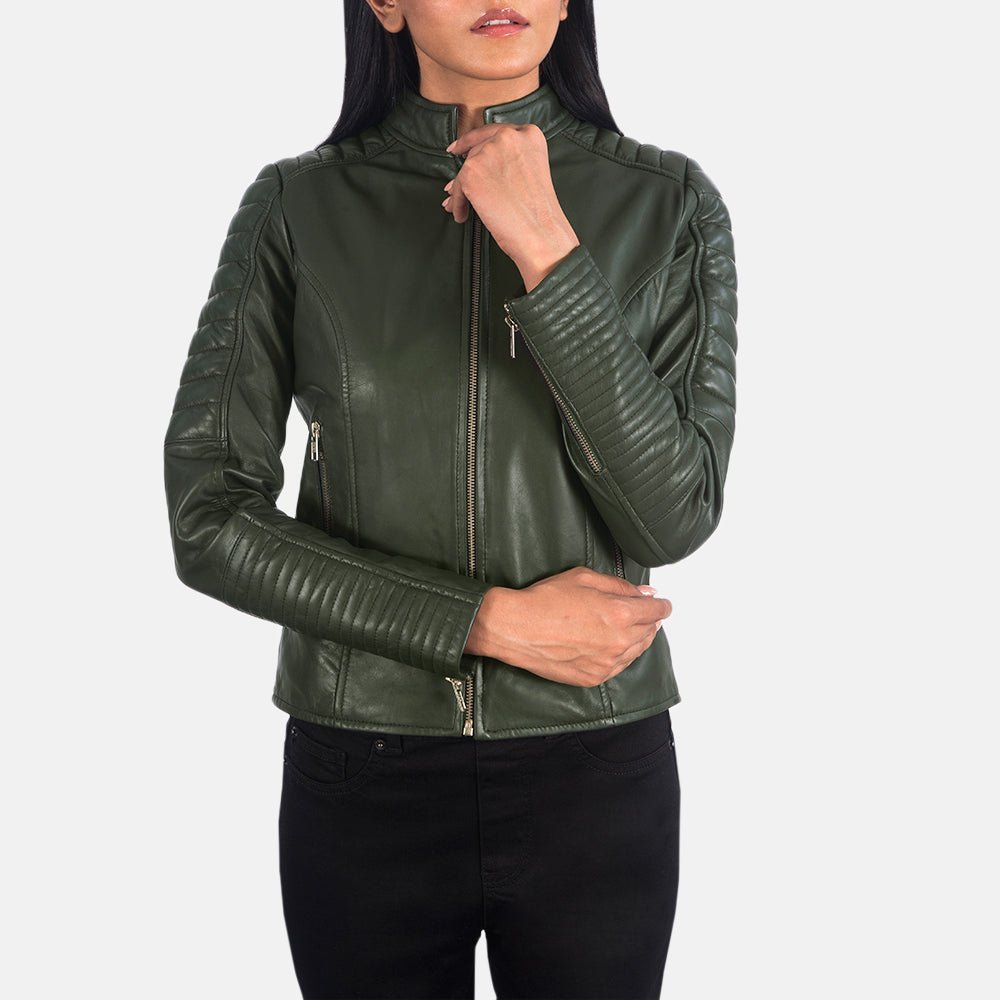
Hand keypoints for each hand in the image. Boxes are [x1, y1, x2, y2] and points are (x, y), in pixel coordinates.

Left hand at [442, 123, 580, 291]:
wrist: (540, 234)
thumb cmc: (539, 213)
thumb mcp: (532, 171)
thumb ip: (510, 159)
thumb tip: (478, 163)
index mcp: (529, 134)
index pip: (494, 132)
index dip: (472, 141)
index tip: (458, 149)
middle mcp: (508, 137)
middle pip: (477, 150)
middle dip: (466, 171)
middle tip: (455, 187)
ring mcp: (488, 152)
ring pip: (465, 170)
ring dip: (460, 191)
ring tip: (461, 208)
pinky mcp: (471, 171)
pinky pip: (457, 187)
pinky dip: (458, 203)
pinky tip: (462, 215)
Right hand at [465, 567, 671, 687]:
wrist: (516, 628)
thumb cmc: (544, 600)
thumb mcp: (584, 578)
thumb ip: (620, 586)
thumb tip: (645, 594)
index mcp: (620, 613)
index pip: (657, 611)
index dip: (661, 605)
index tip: (660, 603)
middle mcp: (619, 642)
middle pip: (650, 631)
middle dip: (649, 620)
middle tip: (640, 612)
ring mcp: (607, 663)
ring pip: (637, 651)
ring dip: (636, 637)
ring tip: (622, 627)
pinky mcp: (593, 678)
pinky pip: (619, 667)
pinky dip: (620, 655)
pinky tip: (608, 644)